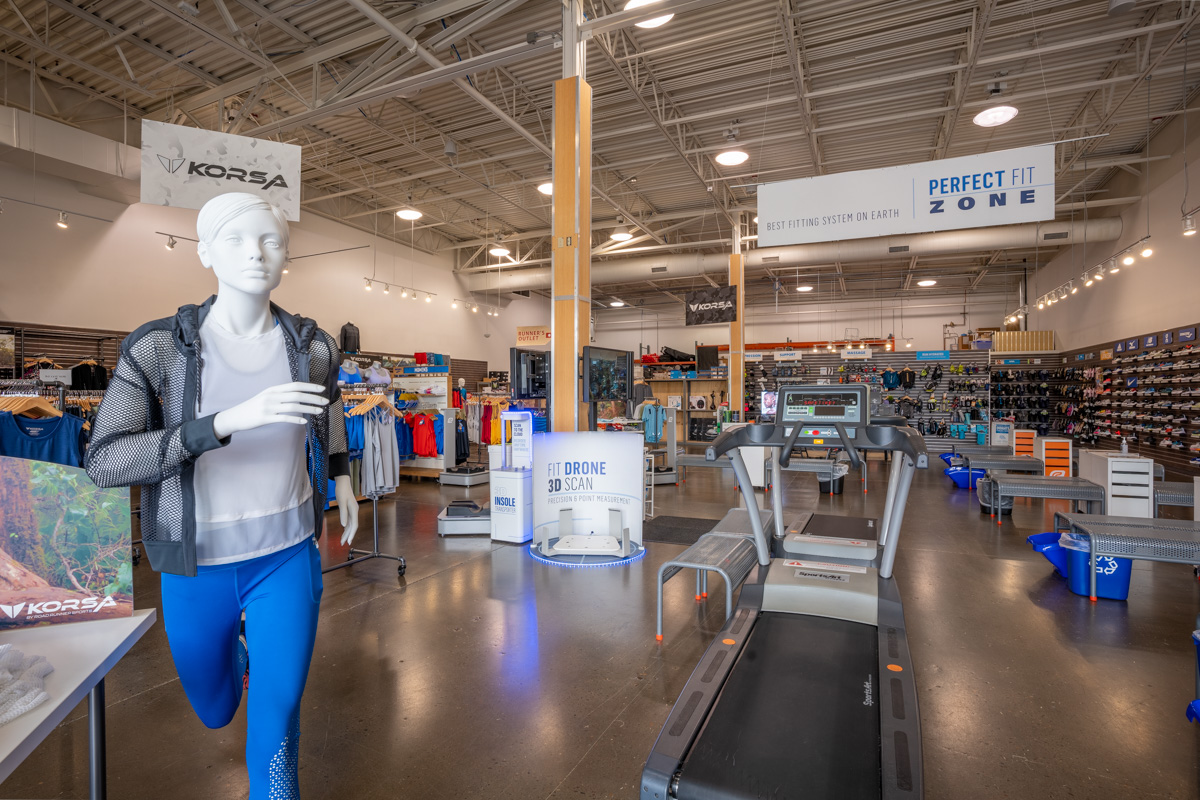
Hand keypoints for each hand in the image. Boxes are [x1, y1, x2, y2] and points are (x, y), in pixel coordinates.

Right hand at [212, 382, 327, 438]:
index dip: (310, 386)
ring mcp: (269, 407)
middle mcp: (272, 396)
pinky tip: (304, 422)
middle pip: (297, 395)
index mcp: (273, 389)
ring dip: (309, 409)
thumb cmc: (253, 406)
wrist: (235, 416)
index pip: (295, 385)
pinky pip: (284, 418)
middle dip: (313, 398)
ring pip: (293, 407)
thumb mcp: (266, 396)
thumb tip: (299, 395)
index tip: (322, 389)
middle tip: (325, 401)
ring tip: (319, 412)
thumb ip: (281, 395)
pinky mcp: (265, 418)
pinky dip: (296, 420)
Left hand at [334, 475, 358, 545]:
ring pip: (350, 524)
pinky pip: (349, 521)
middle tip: (343, 543)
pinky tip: (343, 531)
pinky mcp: (349, 510)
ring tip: (342, 540)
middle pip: (353, 526)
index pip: (354, 525)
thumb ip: (343, 514)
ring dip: (346, 532)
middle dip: (348, 535)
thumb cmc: (342, 491)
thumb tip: (344, 525)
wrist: (342, 483)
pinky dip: (346, 527)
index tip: (349, 541)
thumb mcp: (341, 502)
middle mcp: (354, 511)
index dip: (351, 534)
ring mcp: (352, 511)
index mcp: (354, 510)